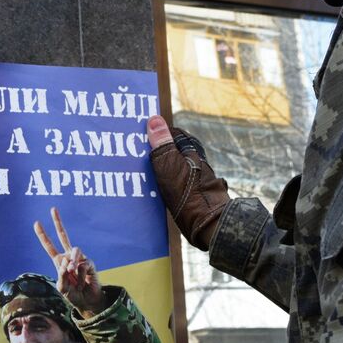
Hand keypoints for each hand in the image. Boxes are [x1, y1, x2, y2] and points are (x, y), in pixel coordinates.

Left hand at [34, 207, 103, 314]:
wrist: (87, 301)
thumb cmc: (73, 294)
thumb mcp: (62, 288)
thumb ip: (61, 276)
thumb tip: (66, 263)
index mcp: (59, 261)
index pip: (49, 246)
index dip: (43, 235)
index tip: (36, 223)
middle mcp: (68, 257)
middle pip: (63, 236)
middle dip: (58, 222)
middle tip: (53, 209)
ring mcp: (79, 258)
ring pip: (74, 251)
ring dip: (71, 263)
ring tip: (71, 272)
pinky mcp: (89, 263)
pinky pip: (82, 264)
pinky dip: (80, 275)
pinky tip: (81, 282)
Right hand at [146, 115, 228, 250]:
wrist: (209, 223)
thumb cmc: (188, 194)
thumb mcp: (169, 166)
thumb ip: (162, 143)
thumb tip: (154, 119)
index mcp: (189, 150)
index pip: (169, 133)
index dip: (154, 134)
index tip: (137, 137)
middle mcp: (194, 161)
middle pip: (171, 150)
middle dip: (155, 151)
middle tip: (134, 155)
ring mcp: (194, 177)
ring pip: (172, 166)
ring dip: (158, 168)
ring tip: (139, 173)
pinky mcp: (193, 192)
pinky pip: (174, 182)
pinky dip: (164, 182)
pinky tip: (154, 190)